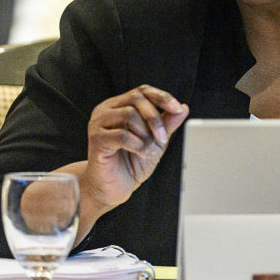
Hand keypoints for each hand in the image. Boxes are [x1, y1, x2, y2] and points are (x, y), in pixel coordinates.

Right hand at [81, 84, 188, 217]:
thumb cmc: (131, 163)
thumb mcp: (156, 141)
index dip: (161, 97)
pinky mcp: (96, 139)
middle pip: (136, 98)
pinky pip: (122, 135)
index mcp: (120, 106)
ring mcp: (98, 123)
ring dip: (146, 134)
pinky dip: (138, 145)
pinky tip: (142, 154)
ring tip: (150, 149)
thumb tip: (183, 108)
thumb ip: (167, 124)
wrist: (113, 188)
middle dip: (155, 118)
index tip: (177, 109)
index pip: (142, 91)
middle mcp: (106, 110)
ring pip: (129, 114)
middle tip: (163, 138)